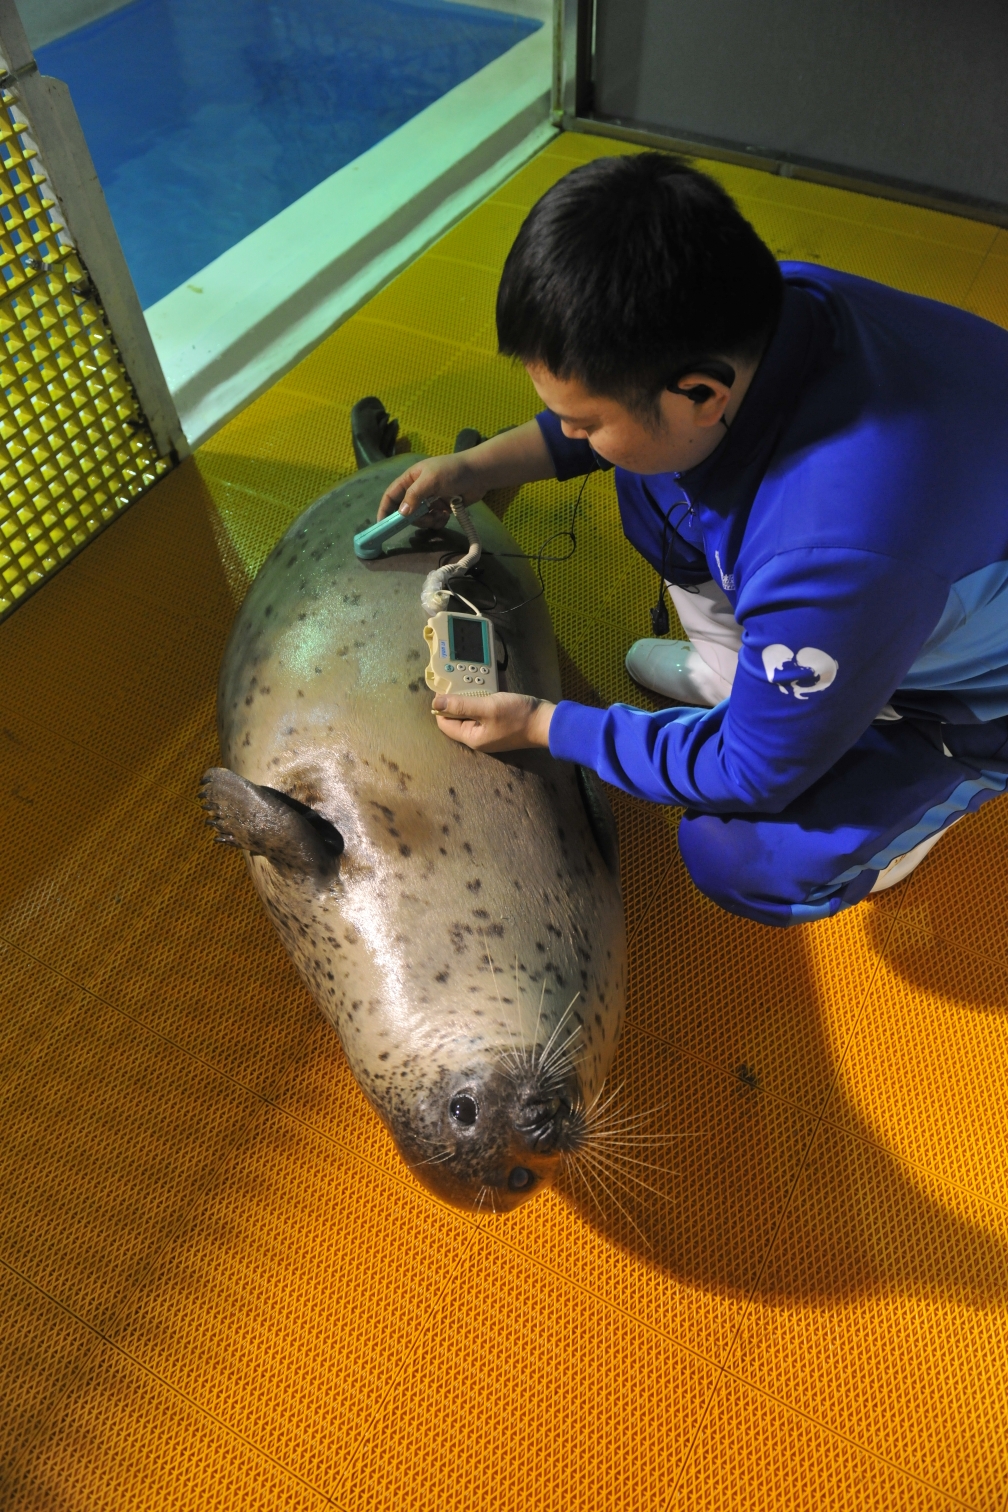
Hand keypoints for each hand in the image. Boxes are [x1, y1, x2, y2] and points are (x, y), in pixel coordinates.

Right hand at [377, 453, 478, 525]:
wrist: (479, 474)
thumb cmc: (453, 471)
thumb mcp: (431, 480)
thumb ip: (414, 495)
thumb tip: (401, 513)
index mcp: (411, 479)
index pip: (392, 495)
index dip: (385, 509)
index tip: (382, 524)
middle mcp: (418, 489)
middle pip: (406, 510)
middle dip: (414, 518)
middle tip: (427, 518)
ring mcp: (430, 499)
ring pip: (420, 518)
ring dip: (428, 520)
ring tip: (440, 515)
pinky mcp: (441, 507)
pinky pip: (433, 520)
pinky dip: (438, 521)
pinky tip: (447, 515)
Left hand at [432, 692, 554, 752]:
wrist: (546, 722)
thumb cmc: (517, 716)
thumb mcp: (487, 707)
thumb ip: (461, 705)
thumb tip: (435, 703)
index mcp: (471, 737)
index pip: (444, 722)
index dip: (441, 705)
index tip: (445, 686)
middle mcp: (477, 737)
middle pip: (456, 718)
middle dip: (456, 701)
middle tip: (459, 683)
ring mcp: (489, 731)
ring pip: (470, 713)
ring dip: (469, 699)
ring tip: (472, 684)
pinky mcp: (498, 724)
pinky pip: (482, 712)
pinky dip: (481, 700)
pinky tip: (485, 690)